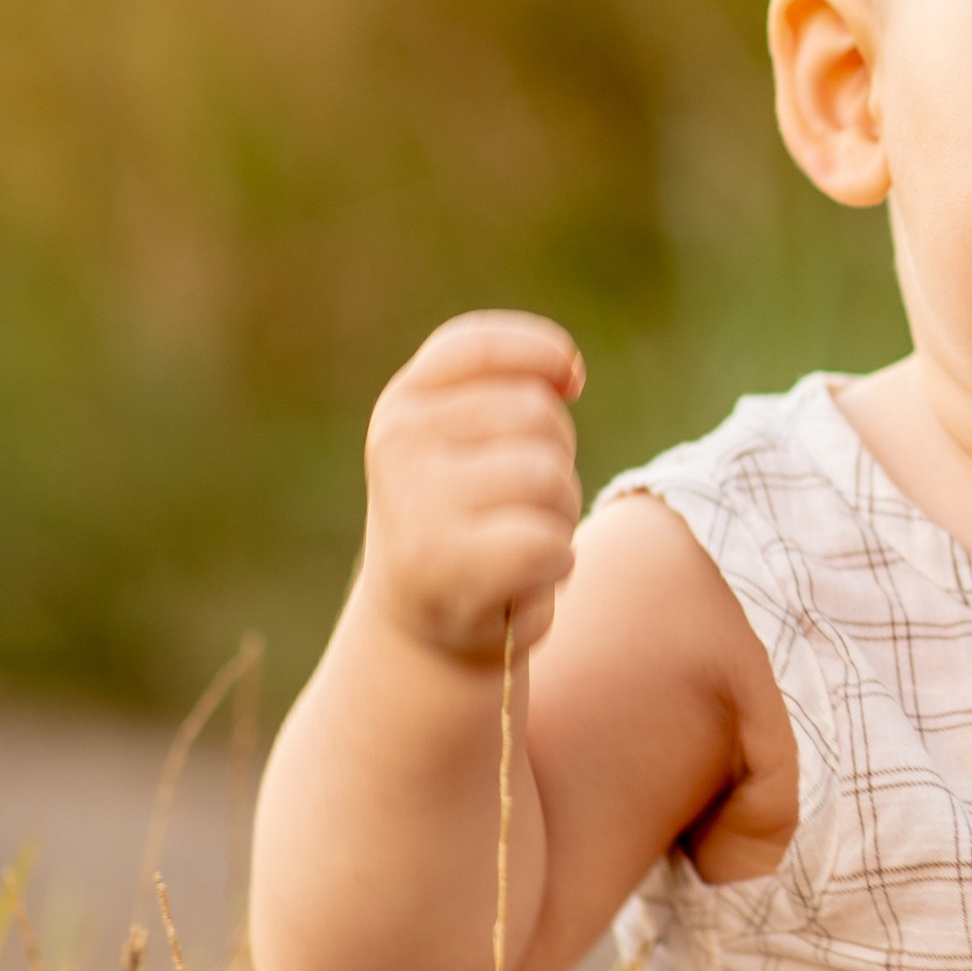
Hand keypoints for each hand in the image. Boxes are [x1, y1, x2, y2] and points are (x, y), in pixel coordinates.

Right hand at [361, 310, 585, 664]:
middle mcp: (399, 443)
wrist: (422, 625)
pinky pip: (549, 542)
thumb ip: (512, 388)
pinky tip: (520, 580)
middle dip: (557, 458)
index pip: (481, 346)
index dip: (544, 352)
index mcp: (405, 403)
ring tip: (519, 541)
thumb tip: (569, 374)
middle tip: (521, 504)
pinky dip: (555, 565)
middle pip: (538, 413)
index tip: (571, 382)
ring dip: (560, 515)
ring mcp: (417, 502)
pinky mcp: (445, 564)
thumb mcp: (469, 439)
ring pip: (550, 478)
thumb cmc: (467, 516)